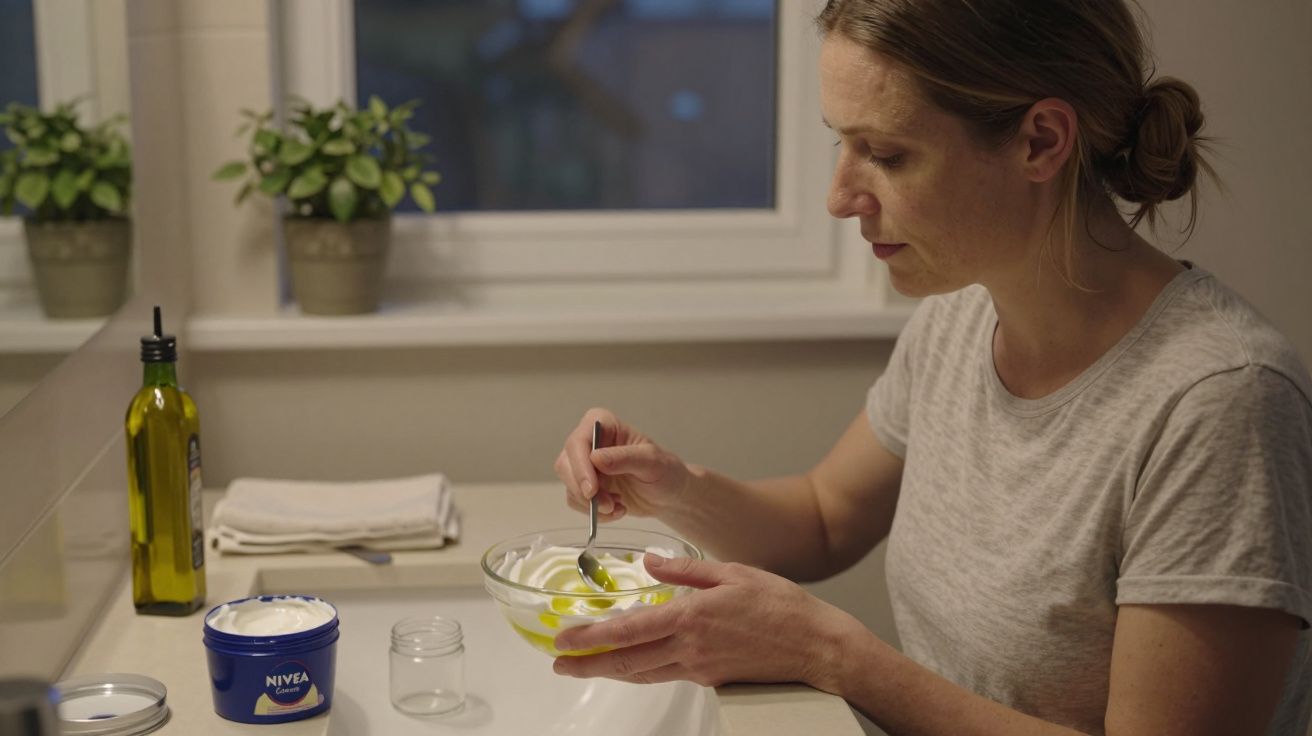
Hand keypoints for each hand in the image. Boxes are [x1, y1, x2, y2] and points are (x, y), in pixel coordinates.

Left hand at [551, 554, 858, 690]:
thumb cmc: (780, 605)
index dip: (591, 638)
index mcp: (691, 617)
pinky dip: (640, 672)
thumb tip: (650, 562)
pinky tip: (629, 666)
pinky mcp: (710, 678)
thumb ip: (685, 569)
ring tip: (583, 668)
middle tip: (559, 665)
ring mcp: (699, 667)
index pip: (628, 630)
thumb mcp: (731, 572)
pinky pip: (666, 675)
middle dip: (587, 665)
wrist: (815, 645)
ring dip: (609, 672)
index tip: (564, 640)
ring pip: (643, 674)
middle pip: (627, 661)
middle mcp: (690, 648)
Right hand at [553, 408, 693, 521]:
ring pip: (569, 485)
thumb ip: (625, 458)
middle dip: (584, 489)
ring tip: (618, 507)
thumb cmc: (665, 472)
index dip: (580, 466)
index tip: (592, 490)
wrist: (669, 495)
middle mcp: (589, 441)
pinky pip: (576, 501)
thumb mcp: (652, 462)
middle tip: (607, 506)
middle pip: (566, 464)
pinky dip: (595, 512)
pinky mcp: (585, 485)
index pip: (579, 441)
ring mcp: (584, 464)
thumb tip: (595, 458)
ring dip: (591, 504)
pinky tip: (618, 510)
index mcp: (604, 424)